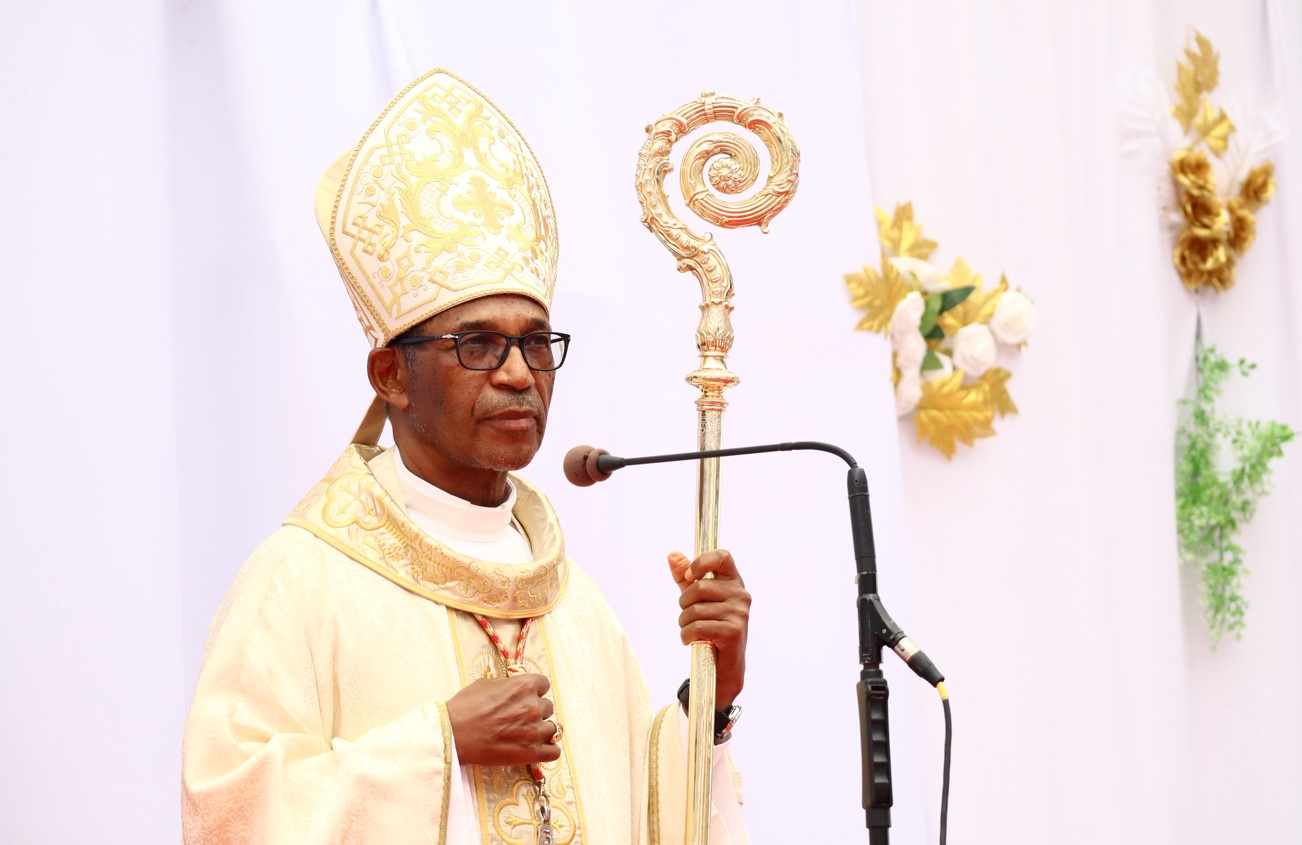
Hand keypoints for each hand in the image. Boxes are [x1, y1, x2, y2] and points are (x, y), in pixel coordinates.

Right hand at [445, 674, 560, 765]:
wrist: (454, 735)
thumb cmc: (465, 708)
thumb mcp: (486, 684)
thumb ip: (507, 685)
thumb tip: (513, 688)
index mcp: (525, 686)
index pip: (544, 684)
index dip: (535, 691)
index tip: (526, 697)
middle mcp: (534, 706)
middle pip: (547, 707)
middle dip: (536, 711)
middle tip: (519, 718)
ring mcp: (535, 730)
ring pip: (553, 728)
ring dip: (542, 730)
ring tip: (527, 735)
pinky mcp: (533, 753)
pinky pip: (554, 752)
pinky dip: (548, 750)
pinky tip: (538, 749)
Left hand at [668, 549, 750, 708]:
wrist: (723, 666)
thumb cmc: (710, 628)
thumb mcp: (696, 599)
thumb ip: (685, 577)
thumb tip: (672, 555)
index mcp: (734, 582)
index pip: (722, 556)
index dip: (701, 562)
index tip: (690, 577)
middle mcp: (741, 595)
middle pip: (699, 587)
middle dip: (684, 604)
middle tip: (688, 617)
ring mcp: (739, 613)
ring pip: (695, 609)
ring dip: (684, 624)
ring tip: (691, 631)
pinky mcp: (733, 631)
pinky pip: (697, 627)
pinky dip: (687, 636)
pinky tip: (692, 640)